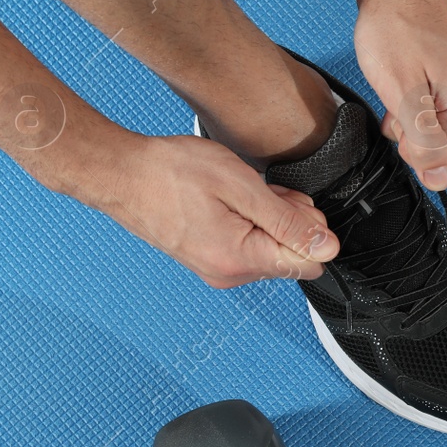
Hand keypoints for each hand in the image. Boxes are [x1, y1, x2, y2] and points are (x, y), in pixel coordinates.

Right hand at [72, 132, 340, 288]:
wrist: (120, 173)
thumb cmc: (171, 173)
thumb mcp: (242, 187)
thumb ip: (288, 221)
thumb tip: (326, 247)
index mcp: (241, 260)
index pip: (307, 263)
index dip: (311, 231)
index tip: (290, 204)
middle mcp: (230, 274)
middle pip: (291, 256)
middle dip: (290, 222)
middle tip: (263, 192)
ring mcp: (218, 269)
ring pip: (271, 248)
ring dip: (269, 218)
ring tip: (242, 192)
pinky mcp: (210, 259)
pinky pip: (248, 245)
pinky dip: (251, 221)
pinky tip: (233, 198)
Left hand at [353, 0, 446, 190]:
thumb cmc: (396, 26)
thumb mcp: (401, 92)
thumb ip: (423, 141)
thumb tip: (438, 179)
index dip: (416, 156)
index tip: (400, 125)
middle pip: (445, 148)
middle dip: (413, 135)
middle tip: (396, 101)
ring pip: (438, 129)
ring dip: (412, 119)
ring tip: (398, 86)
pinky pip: (439, 110)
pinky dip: (416, 105)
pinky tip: (403, 83)